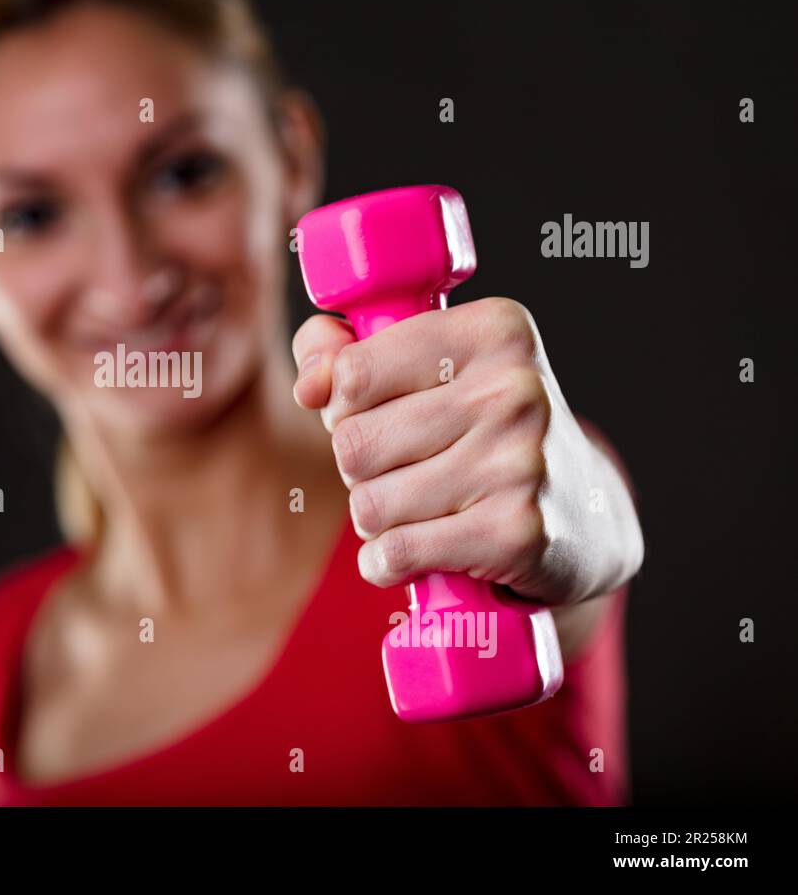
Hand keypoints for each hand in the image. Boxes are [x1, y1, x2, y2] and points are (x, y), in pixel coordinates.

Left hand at [291, 297, 643, 605]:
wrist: (585, 520)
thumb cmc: (480, 431)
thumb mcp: (429, 369)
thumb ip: (345, 353)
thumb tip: (309, 384)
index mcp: (493, 331)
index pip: (352, 373)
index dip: (345, 406)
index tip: (379, 412)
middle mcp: (514, 390)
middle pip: (353, 445)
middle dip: (360, 469)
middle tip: (406, 469)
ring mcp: (520, 463)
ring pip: (368, 505)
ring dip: (377, 519)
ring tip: (422, 508)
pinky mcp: (518, 534)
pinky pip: (397, 553)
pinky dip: (387, 563)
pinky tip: (416, 553)